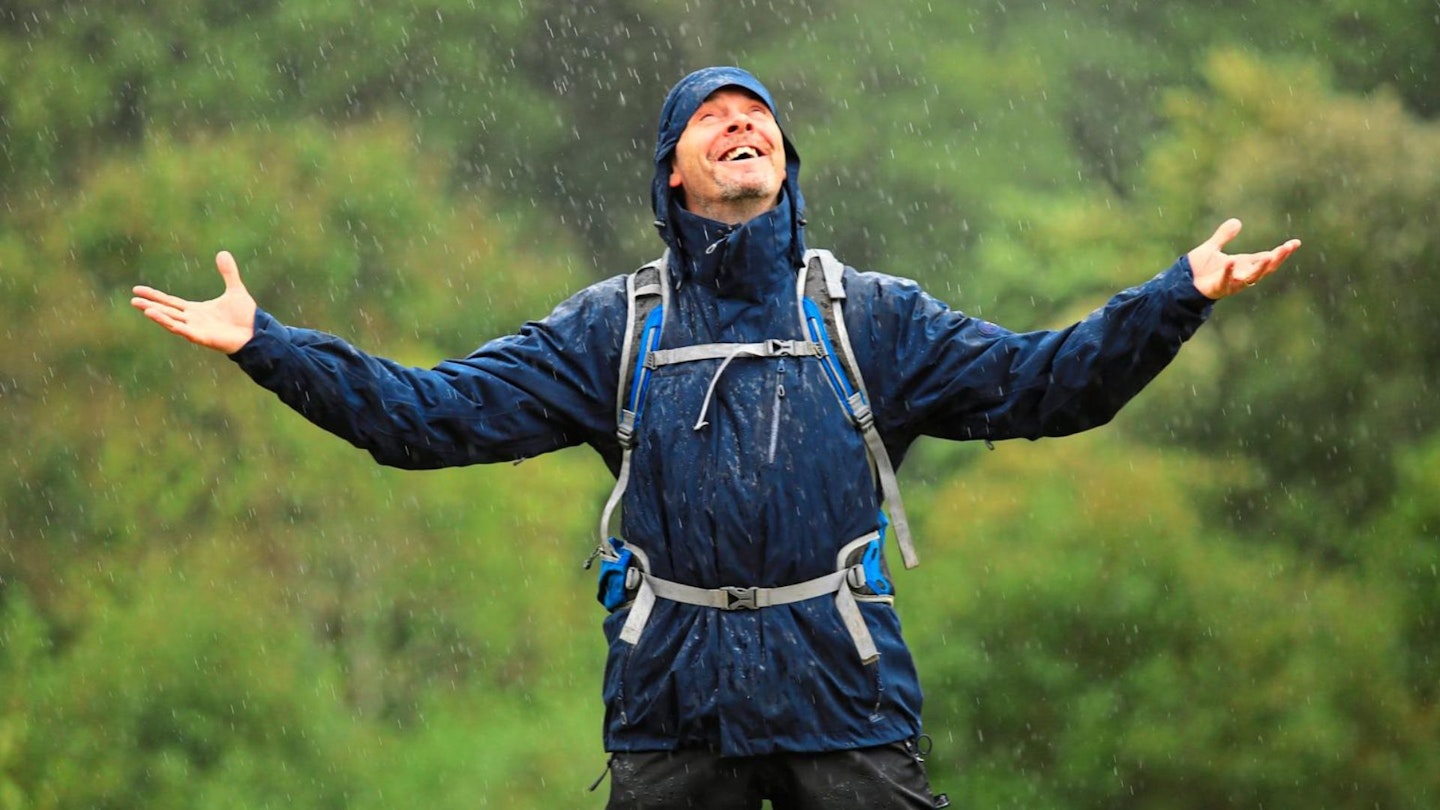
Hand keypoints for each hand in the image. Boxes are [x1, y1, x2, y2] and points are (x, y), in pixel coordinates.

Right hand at [131, 251, 257, 353]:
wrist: (257, 334)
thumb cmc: (245, 317)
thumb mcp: (235, 290)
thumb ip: (228, 273)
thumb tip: (223, 253)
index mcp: (196, 310)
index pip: (170, 301)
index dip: (154, 296)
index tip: (137, 289)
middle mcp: (193, 320)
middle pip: (167, 311)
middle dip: (150, 305)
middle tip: (133, 300)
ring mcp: (197, 330)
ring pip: (172, 321)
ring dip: (158, 316)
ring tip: (143, 308)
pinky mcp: (203, 338)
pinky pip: (185, 331)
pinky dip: (174, 326)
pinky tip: (163, 320)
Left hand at [1187, 218, 1301, 299]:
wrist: (1182, 283)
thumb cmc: (1200, 269)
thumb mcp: (1212, 248)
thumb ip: (1223, 235)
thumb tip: (1237, 222)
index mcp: (1243, 264)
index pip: (1267, 257)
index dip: (1282, 251)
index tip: (1295, 242)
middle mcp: (1241, 274)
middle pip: (1265, 268)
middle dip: (1278, 258)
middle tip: (1288, 247)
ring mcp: (1232, 282)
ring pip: (1251, 277)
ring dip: (1260, 267)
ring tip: (1269, 256)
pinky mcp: (1218, 287)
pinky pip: (1226, 280)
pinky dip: (1229, 272)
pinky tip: (1231, 261)